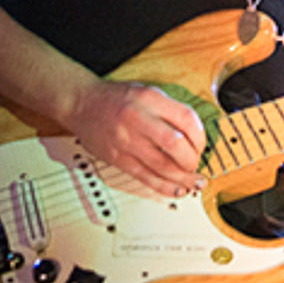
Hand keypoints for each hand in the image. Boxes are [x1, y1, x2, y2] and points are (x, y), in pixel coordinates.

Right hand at [65, 79, 205, 196]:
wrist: (81, 103)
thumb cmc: (116, 98)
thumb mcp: (147, 92)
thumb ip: (170, 110)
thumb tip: (195, 135)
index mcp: (150, 99)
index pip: (186, 119)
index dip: (200, 136)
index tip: (202, 144)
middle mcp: (138, 119)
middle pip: (176, 145)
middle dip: (192, 159)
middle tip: (196, 163)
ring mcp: (127, 141)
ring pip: (162, 166)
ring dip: (183, 178)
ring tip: (194, 182)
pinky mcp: (118, 158)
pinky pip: (145, 177)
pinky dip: (164, 187)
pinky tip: (177, 190)